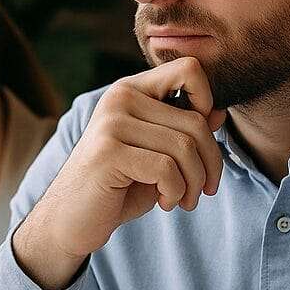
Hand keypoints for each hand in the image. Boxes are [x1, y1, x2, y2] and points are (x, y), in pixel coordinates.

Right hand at [13, 57, 227, 289]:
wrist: (70, 220)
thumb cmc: (118, 187)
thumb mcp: (158, 156)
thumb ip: (184, 131)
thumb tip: (219, 111)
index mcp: (132, 90)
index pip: (189, 69)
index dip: (207, 102)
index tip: (200, 142)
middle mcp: (120, 97)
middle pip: (196, 122)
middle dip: (210, 164)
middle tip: (203, 190)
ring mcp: (112, 122)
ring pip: (185, 147)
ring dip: (194, 184)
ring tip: (183, 200)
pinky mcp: (109, 151)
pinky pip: (166, 169)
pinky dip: (175, 192)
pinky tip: (164, 202)